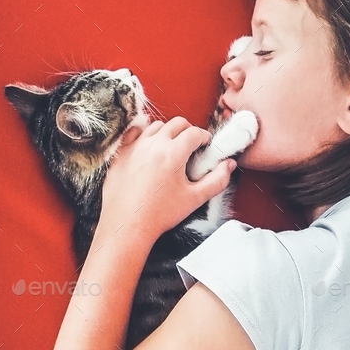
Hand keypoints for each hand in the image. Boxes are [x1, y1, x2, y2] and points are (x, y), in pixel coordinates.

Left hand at [99, 117, 236, 242]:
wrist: (127, 226)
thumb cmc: (160, 214)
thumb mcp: (195, 199)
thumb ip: (217, 180)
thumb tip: (229, 165)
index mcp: (174, 153)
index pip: (195, 132)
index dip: (204, 137)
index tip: (205, 145)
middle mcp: (154, 144)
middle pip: (176, 123)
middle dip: (188, 131)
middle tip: (191, 145)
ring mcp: (135, 147)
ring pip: (155, 126)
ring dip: (167, 132)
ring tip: (171, 147)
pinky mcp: (121, 153)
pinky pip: (133, 133)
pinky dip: (143, 134)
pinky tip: (148, 146)